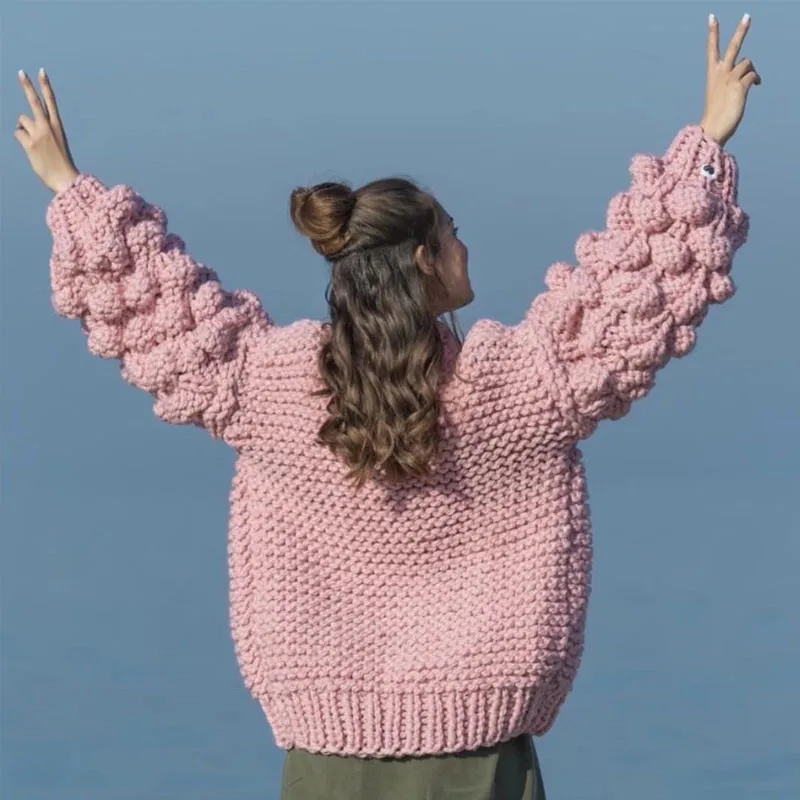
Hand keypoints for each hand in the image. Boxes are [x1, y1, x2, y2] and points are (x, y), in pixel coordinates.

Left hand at [15, 69, 78, 192]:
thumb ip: (39, 131)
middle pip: (35, 102)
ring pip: (22, 121)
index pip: (51, 101)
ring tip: (35, 143)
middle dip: (27, 86)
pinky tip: (31, 150)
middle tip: (21, 72)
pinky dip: (22, 140)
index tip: (41, 71)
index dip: (45, 86)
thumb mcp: (55, 145)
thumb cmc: (60, 164)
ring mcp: (38, 135)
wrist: (65, 180)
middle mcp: (48, 127)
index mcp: (57, 126)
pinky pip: (18, 134)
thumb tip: (20, 125)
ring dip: (24, 129)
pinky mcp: (30, 144)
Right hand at [701, 14, 760, 146]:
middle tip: (748, 16)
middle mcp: (720, 74)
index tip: (712, 17)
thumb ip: (732, 82)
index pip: (711, 50)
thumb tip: (750, 76)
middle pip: (733, 47)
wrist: (711, 130)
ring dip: (752, 70)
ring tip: (752, 82)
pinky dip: (755, 79)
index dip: (712, 33)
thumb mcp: (721, 96)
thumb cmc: (716, 116)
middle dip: (741, 31)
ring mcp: (729, 79)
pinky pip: (752, 75)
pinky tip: (755, 86)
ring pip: (748, 62)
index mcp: (712, 75)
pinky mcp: (739, 86)